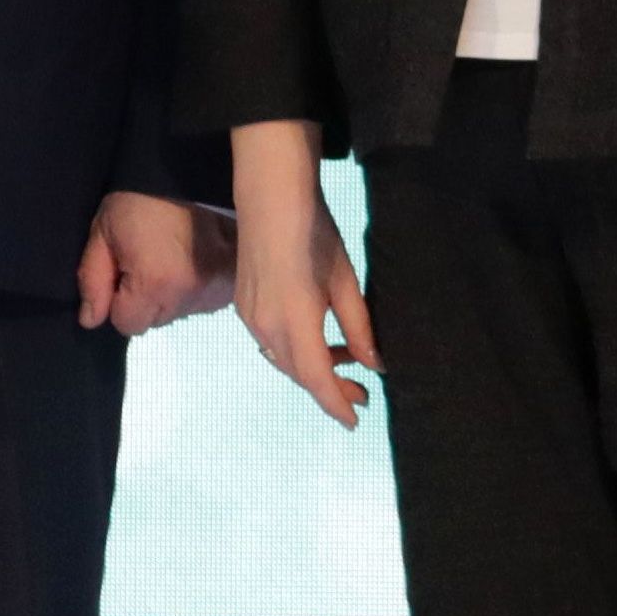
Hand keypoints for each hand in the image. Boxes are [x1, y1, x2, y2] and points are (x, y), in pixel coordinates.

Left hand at [78, 188, 232, 338]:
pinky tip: (193, 259)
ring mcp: (217, 290)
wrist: (189, 169)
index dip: (119, 301)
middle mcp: (190, 296)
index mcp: (155, 285)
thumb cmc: (140, 200)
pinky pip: (205, 301)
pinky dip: (196, 287)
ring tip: (172, 257)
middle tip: (148, 260)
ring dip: (172, 295)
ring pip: (181, 312)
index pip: (128, 324)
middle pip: (156, 321)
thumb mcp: (104, 233)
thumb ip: (93, 280)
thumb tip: (91, 321)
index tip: (123, 271)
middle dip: (146, 299)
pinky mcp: (233, 282)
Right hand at [225, 120, 381, 425]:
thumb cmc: (315, 232)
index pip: (317, 379)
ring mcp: (249, 318)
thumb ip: (359, 328)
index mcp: (295, 322)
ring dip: (312, 369)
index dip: (337, 403)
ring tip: (346, 364)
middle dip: (329, 389)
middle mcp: (266, 327)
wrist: (270, 196)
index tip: (356, 420)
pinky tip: (317, 341)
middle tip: (362, 394)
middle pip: (298, 374)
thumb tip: (374, 364)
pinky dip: (296, 352)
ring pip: (282, 360)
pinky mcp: (242, 306)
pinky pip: (271, 343)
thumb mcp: (346, 281)